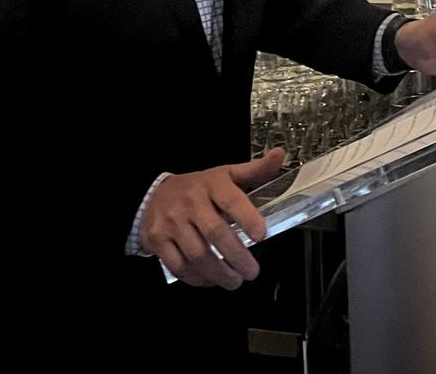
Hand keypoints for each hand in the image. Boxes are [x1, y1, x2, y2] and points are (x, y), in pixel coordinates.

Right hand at [141, 150, 285, 289]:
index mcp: (212, 184)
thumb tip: (279, 154)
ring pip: (197, 254)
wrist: (156, 194)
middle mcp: (190, 202)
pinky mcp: (157, 240)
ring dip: (219, 273)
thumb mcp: (226, 175)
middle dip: (237, 256)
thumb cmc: (199, 188)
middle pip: (215, 232)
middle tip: (252, 272)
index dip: (247, 218)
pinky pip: (178, 265)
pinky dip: (197, 278)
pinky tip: (211, 280)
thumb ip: (255, 170)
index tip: (261, 236)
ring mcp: (171, 222)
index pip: (231, 200)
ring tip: (235, 281)